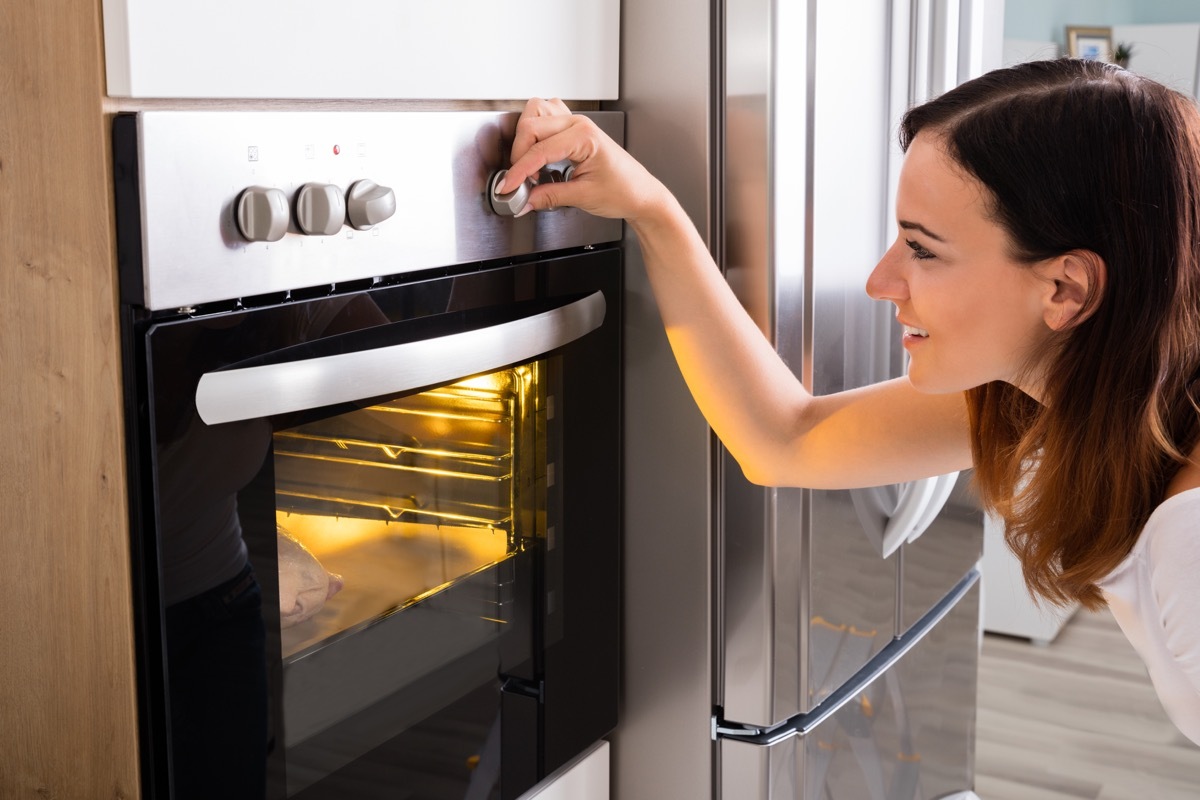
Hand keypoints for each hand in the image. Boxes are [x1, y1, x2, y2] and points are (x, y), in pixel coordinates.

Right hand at [497, 98, 669, 223]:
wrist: (641, 194)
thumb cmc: (624, 191)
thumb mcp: (583, 197)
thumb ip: (549, 197)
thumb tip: (524, 199)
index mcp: (584, 135)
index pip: (539, 150)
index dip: (519, 171)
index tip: (508, 187)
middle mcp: (578, 124)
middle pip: (531, 127)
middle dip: (519, 155)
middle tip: (518, 182)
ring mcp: (576, 124)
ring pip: (535, 116)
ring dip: (525, 140)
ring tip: (527, 166)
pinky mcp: (574, 131)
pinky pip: (545, 121)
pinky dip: (534, 135)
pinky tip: (536, 154)